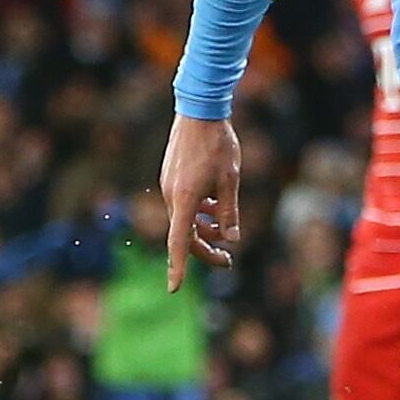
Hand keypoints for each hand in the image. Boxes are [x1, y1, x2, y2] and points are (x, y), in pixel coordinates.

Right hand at [158, 114, 241, 288]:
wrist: (198, 110)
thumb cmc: (218, 144)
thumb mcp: (231, 180)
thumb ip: (229, 212)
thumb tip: (230, 238)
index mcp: (185, 200)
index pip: (180, 243)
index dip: (178, 267)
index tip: (174, 289)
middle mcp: (172, 196)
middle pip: (185, 235)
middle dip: (206, 250)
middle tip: (228, 261)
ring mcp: (168, 186)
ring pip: (185, 219)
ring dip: (203, 229)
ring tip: (225, 230)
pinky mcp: (170, 177)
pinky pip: (183, 204)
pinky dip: (198, 211)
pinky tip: (214, 205)